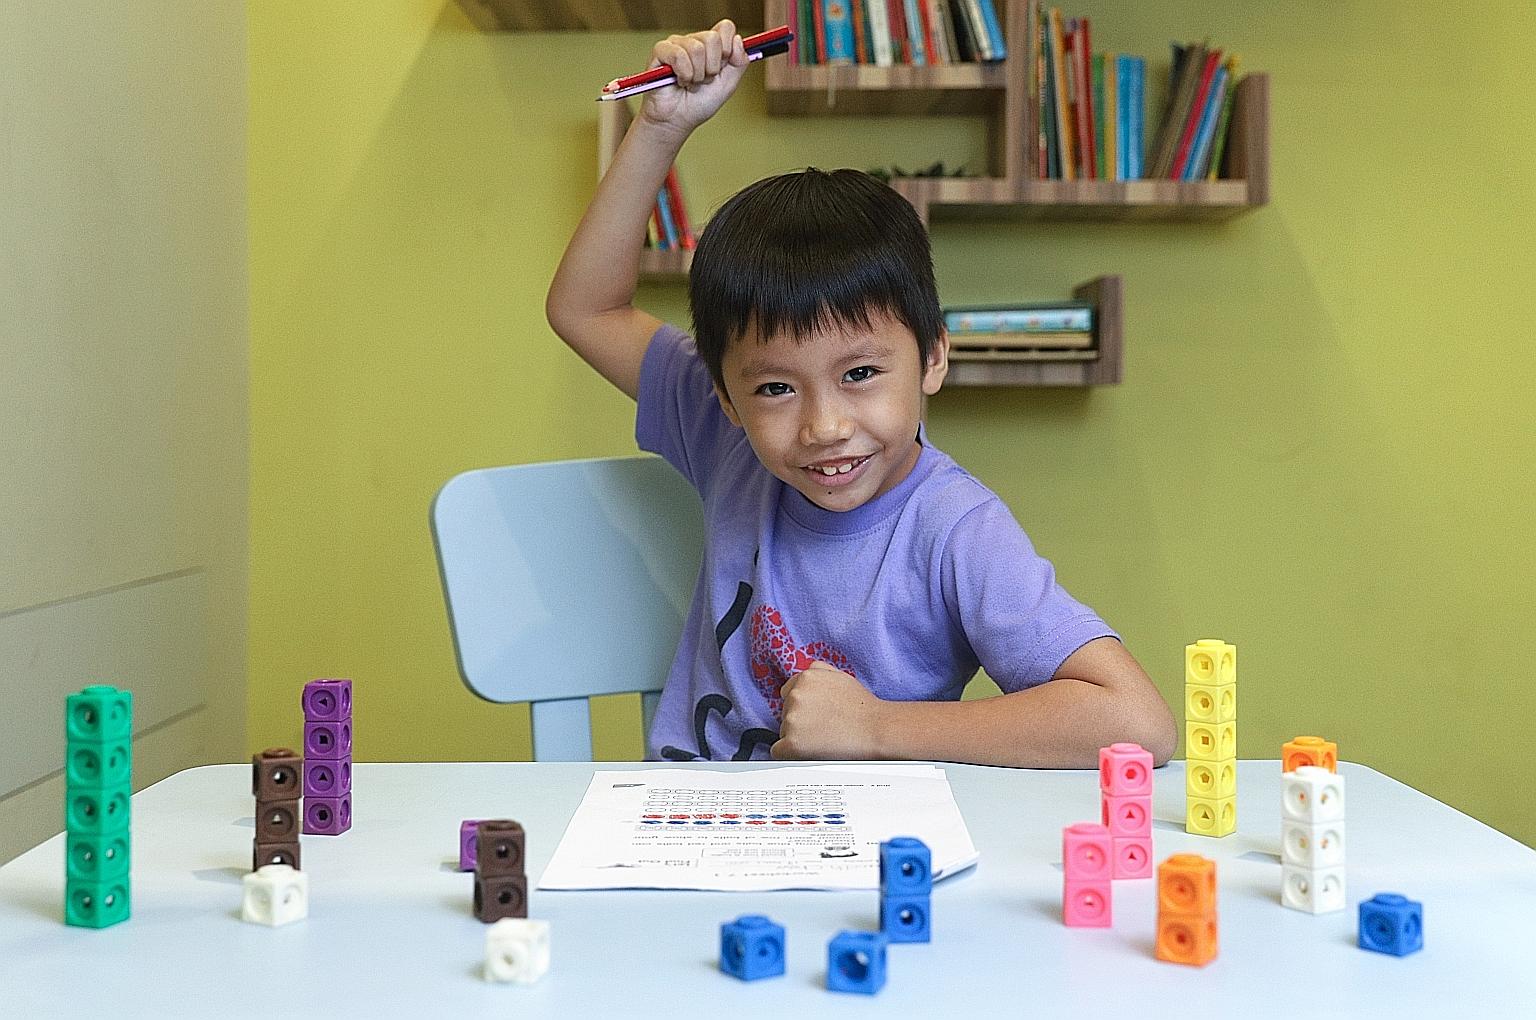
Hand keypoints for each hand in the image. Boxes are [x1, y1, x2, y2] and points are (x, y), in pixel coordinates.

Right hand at [638, 20, 748, 136]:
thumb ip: (740, 62)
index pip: (726, 28)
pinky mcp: (661, 50)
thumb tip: (738, 39)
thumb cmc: (699, 103)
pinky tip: (679, 81)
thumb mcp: (728, 84)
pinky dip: (684, 74)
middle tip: (703, 80)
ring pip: (697, 48)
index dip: (728, 49)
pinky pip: (678, 55)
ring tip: (690, 83)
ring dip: (697, 75)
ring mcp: (676, 44)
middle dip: (711, 68)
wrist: (678, 120)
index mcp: (711, 46)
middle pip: (713, 38)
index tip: (721, 68)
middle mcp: (694, 41)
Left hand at [770, 662, 887, 760]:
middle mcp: (795, 695)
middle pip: (785, 713)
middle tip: (822, 728)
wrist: (876, 729)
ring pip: (783, 732)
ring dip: (798, 737)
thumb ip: (818, 671)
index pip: (787, 694)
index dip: (801, 707)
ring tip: (823, 739)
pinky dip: (789, 754)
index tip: (813, 716)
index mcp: (805, 677)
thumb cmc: (862, 707)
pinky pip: (778, 751)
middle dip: (799, 721)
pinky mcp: (793, 742)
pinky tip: (807, 753)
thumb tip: (805, 672)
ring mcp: (792, 718)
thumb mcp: (840, 675)